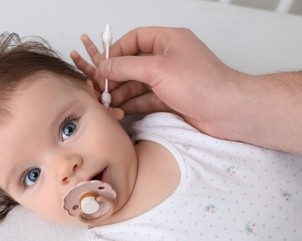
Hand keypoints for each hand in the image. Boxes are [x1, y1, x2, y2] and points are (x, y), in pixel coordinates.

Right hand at [72, 27, 244, 137]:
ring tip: (108, 102)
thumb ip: (127, 67)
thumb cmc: (202, 84)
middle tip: (102, 88)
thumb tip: (105, 67)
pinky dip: (134, 103)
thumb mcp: (157, 69)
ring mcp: (171, 79)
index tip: (103, 66)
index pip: (136, 39)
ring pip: (140, 83)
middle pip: (135, 63)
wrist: (228, 112)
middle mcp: (170, 58)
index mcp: (169, 40)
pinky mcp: (173, 98)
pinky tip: (121, 109)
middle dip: (117, 76)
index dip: (117, 51)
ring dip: (123, 92)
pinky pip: (147, 98)